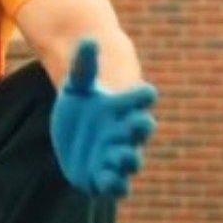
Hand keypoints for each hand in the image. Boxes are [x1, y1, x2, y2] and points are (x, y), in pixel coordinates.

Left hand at [49, 39, 157, 197]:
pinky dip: (114, 184)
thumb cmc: (82, 104)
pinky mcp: (103, 175)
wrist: (75, 131)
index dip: (142, 96)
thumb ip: (84, 65)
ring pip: (130, 159)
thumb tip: (88, 38)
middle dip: (140, 128)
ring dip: (129, 159)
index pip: (139, 98)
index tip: (146, 91)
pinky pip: (114, 184)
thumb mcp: (78, 84)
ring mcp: (116, 154)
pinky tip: (109, 183)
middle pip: (139, 130)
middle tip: (140, 123)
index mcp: (123, 107)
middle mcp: (125, 132)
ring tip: (123, 157)